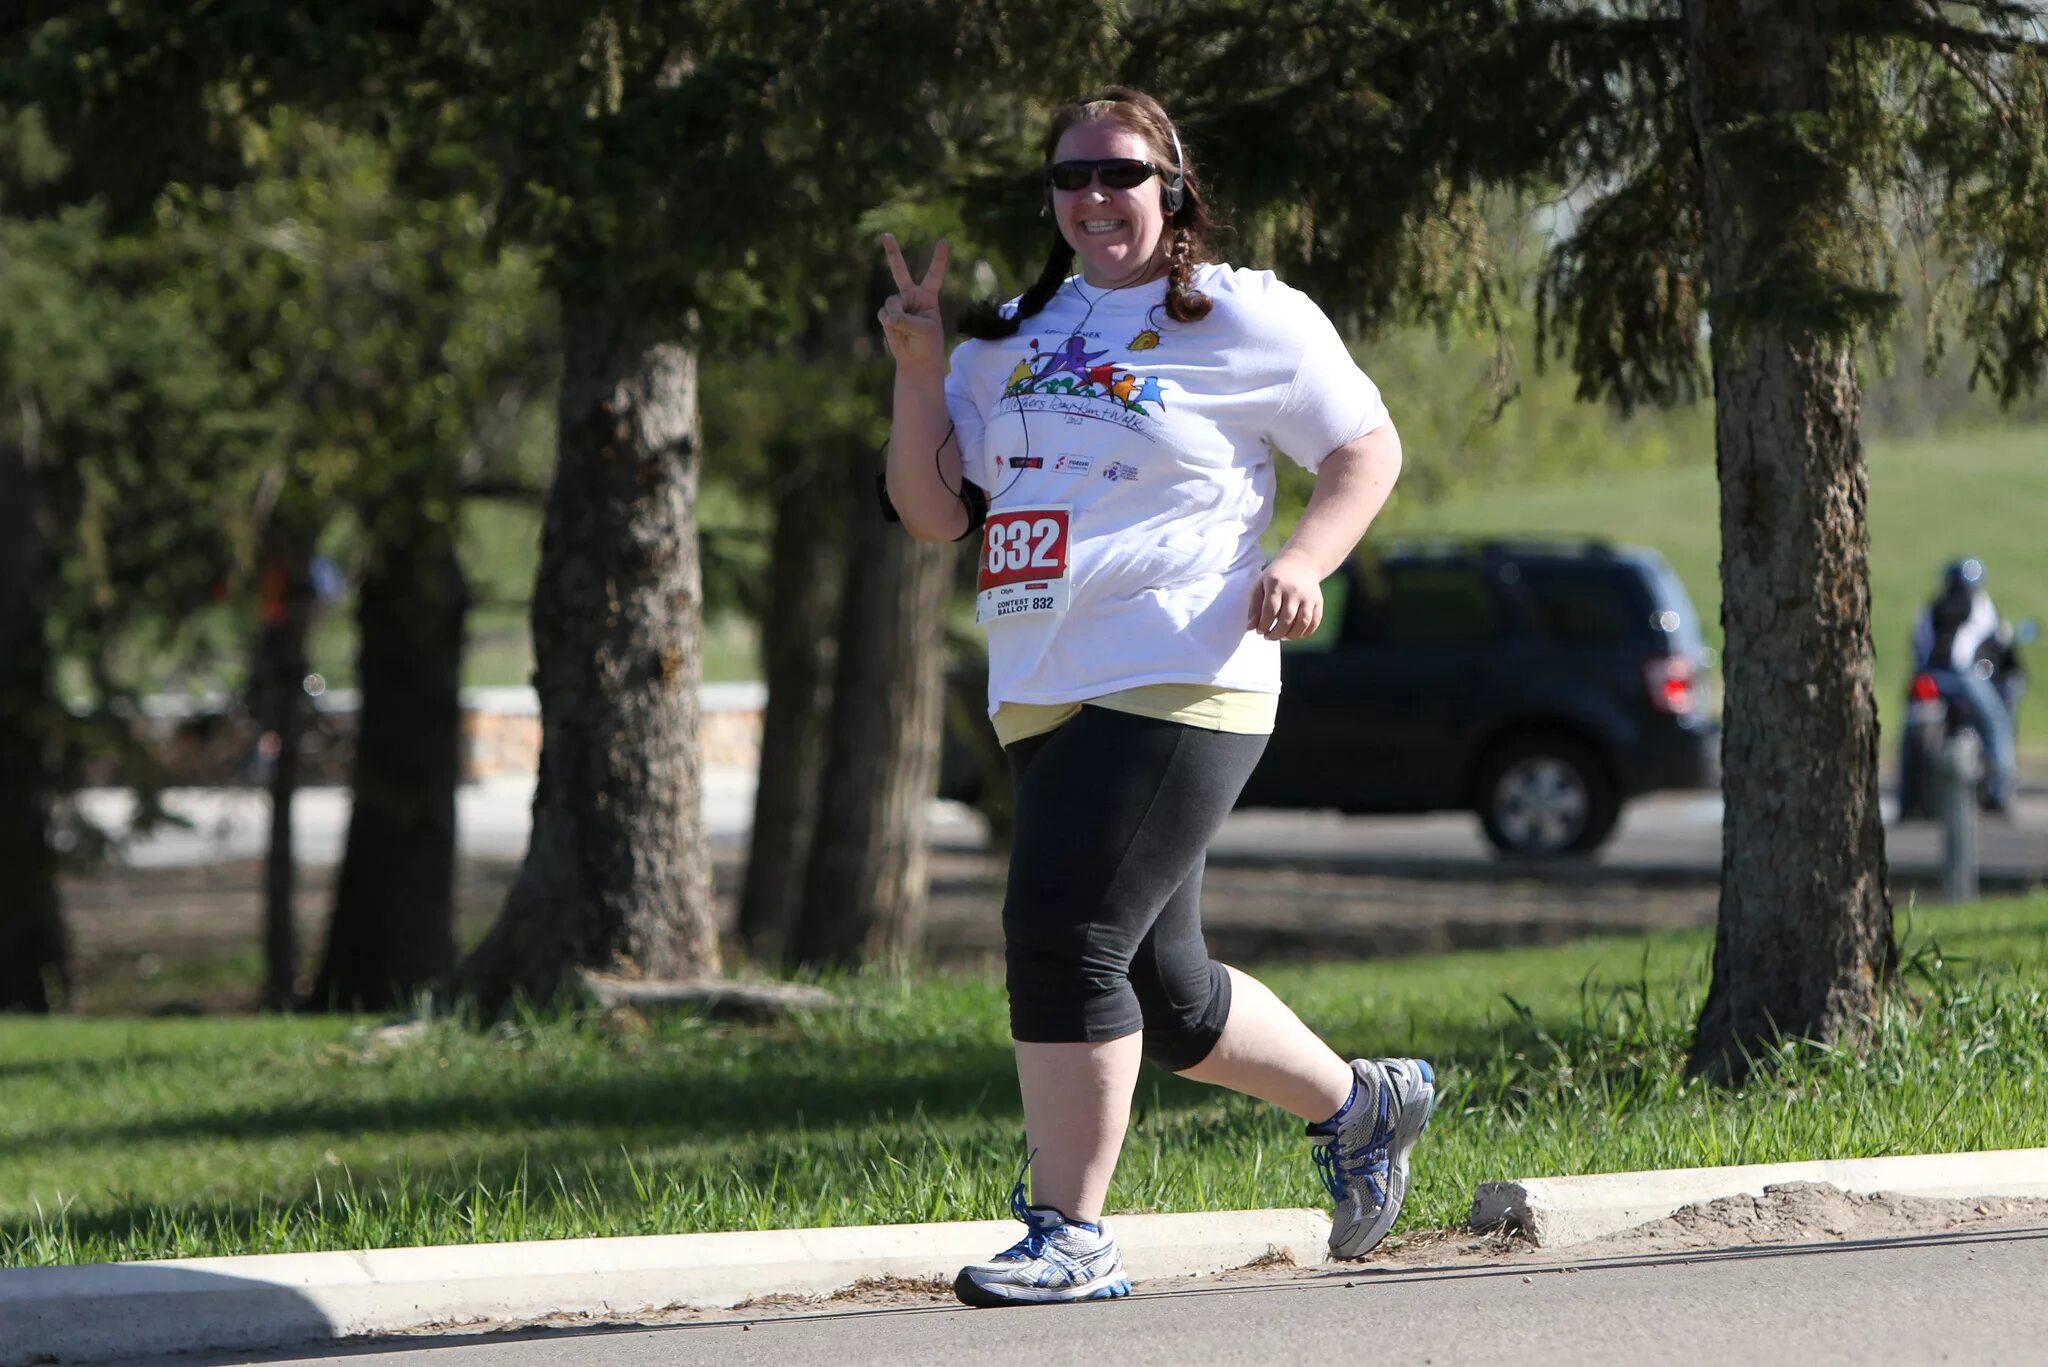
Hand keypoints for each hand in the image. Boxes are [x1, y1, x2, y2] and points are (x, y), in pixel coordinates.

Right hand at [878, 233, 948, 371]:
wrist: (916, 361)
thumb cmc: (928, 345)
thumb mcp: (925, 332)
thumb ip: (907, 321)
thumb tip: (889, 316)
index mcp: (929, 297)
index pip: (934, 274)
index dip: (938, 259)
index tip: (943, 241)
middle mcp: (912, 296)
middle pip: (900, 271)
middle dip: (892, 253)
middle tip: (886, 235)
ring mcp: (898, 305)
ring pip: (891, 302)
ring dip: (896, 317)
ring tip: (904, 330)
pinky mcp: (887, 315)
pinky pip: (883, 314)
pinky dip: (889, 325)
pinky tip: (897, 333)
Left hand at [1247, 551, 1324, 640]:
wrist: (1300, 563)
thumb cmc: (1275, 577)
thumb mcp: (1260, 585)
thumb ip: (1254, 607)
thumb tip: (1251, 628)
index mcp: (1276, 584)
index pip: (1270, 611)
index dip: (1263, 625)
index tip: (1259, 631)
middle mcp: (1294, 590)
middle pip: (1286, 619)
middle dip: (1276, 633)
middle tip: (1269, 636)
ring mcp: (1308, 596)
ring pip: (1302, 623)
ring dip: (1291, 636)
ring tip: (1281, 637)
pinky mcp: (1318, 601)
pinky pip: (1314, 622)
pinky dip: (1305, 633)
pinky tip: (1294, 634)